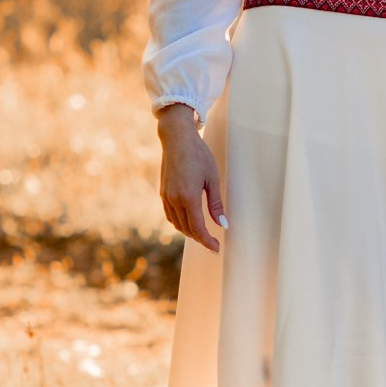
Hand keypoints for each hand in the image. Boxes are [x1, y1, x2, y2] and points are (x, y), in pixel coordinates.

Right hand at [156, 105, 225, 250]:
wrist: (177, 138)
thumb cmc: (199, 155)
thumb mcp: (213, 179)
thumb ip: (216, 204)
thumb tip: (222, 224)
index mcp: (188, 197)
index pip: (198, 228)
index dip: (207, 241)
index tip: (216, 248)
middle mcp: (174, 200)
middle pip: (187, 229)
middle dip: (200, 239)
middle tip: (213, 243)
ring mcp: (166, 197)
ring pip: (177, 224)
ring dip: (190, 232)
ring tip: (203, 235)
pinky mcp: (163, 193)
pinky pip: (170, 215)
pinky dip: (180, 223)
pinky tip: (189, 221)